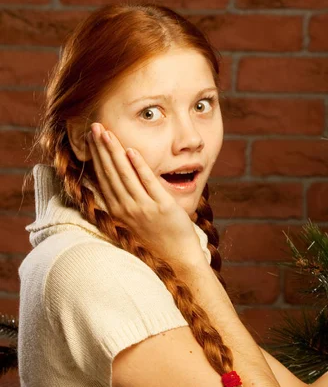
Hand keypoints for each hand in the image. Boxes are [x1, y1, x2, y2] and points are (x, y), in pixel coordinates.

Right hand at [86, 122, 206, 269]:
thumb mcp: (134, 221)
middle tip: (94, 126)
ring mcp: (143, 208)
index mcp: (117, 212)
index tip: (91, 139)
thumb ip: (125, 202)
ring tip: (107, 132)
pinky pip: (148, 183)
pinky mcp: (162, 208)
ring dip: (114, 152)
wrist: (177, 260)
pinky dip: (139, 166)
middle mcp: (126, 210)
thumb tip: (119, 180)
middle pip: (110, 173)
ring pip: (125, 175)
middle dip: (101, 148)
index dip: (96, 157)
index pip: (102, 179)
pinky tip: (131, 151)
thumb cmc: (157, 239)